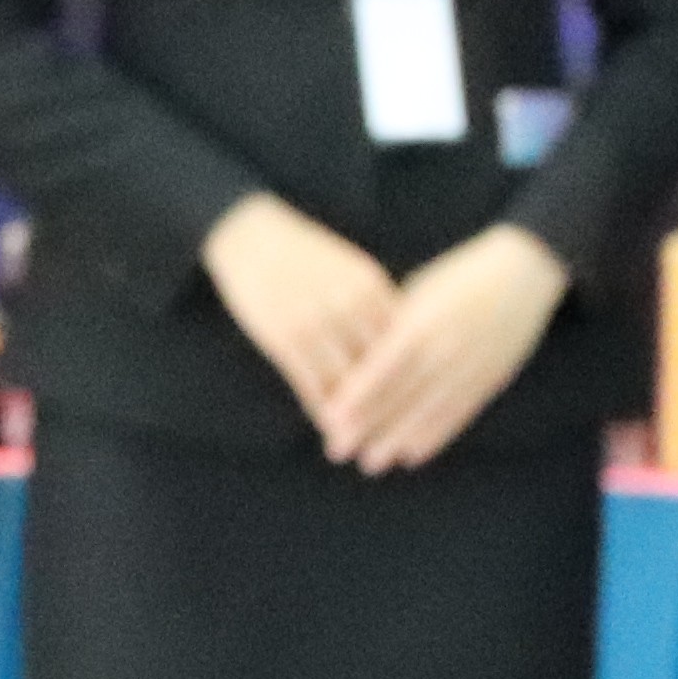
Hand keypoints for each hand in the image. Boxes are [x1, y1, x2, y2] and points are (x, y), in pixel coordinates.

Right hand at [205, 193, 402, 436]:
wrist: (247, 233)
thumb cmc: (303, 252)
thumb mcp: (350, 268)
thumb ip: (376, 304)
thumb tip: (402, 341)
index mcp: (370, 285)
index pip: (403, 343)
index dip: (416, 378)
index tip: (429, 406)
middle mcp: (347, 306)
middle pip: (380, 370)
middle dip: (392, 408)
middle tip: (402, 440)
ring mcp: (314, 325)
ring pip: (346, 385)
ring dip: (357, 420)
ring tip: (365, 445)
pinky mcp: (282, 339)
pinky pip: (310, 385)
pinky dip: (321, 411)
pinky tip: (329, 427)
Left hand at [312, 224, 572, 473]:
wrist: (524, 271)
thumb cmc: (457, 278)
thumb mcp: (421, 292)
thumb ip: (391, 326)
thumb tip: (354, 360)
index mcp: (424, 322)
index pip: (382, 368)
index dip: (356, 397)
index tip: (329, 419)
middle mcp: (448, 349)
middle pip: (402, 396)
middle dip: (368, 427)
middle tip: (337, 450)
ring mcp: (473, 367)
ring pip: (429, 412)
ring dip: (398, 440)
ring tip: (371, 463)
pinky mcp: (491, 378)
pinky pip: (460, 414)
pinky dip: (435, 436)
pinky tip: (412, 454)